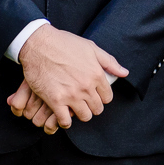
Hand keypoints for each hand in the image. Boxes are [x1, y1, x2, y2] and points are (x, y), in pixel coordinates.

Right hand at [9, 24, 127, 130]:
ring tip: (74, 108)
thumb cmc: (64, 43)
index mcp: (96, 74)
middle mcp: (86, 86)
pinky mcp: (55, 100)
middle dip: (92, 106)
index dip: (101, 97)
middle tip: (84, 102)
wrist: (39, 44)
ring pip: (84, 116)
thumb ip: (109, 62)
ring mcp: (71, 95)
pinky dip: (65, 121)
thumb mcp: (91, 48)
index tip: (95, 95)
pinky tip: (63, 115)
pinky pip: (65, 121)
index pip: (107, 97)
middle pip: (97, 108)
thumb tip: (124, 73)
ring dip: (80, 114)